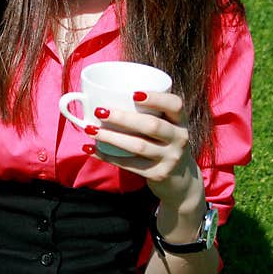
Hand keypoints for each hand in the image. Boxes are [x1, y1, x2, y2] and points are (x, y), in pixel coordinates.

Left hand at [83, 91, 204, 212]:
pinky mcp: (157, 174)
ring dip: (111, 137)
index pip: (175, 105)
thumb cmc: (163, 142)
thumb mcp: (166, 125)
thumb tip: (105, 94)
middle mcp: (180, 138)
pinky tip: (91, 149)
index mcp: (180, 120)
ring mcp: (170, 158)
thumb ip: (149, 111)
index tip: (133, 94)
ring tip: (90, 129)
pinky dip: (107, 156)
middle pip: (151, 125)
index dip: (156, 98)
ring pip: (138, 145)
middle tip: (99, 111)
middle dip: (123, 118)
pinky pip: (128, 164)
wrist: (181, 180)